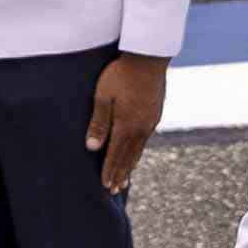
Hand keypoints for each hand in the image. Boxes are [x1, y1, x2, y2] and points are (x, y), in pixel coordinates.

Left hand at [86, 52, 169, 191]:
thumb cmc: (121, 74)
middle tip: (114, 190)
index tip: (105, 186)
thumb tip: (92, 148)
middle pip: (129, 157)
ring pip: (139, 150)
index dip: (109, 171)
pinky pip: (145, 139)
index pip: (116, 155)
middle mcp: (141, 128)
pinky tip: (136, 153)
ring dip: (130, 165)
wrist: (148, 57)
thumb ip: (98, 123)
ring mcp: (150, 122)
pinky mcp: (155, 114)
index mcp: (127, 126)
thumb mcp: (104, 96)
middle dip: (120, 174)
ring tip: (125, 179)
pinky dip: (138, 151)